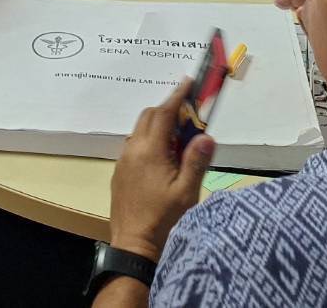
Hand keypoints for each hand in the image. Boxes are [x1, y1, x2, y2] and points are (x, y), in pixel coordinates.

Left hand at [109, 80, 214, 262]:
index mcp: (150, 151)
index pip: (163, 114)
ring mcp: (123, 160)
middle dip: (167, 109)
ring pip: (139, 130)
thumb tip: (206, 135)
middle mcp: (133, 150)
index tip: (187, 82)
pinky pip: (134, 144)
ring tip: (178, 136)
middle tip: (188, 113)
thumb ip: (196, 160)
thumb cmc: (164, 219)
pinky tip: (162, 156)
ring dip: (157, 125)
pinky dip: (148, 139)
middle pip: (148, 117)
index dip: (177, 96)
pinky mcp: (120, 172)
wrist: (134, 244)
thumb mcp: (187, 191)